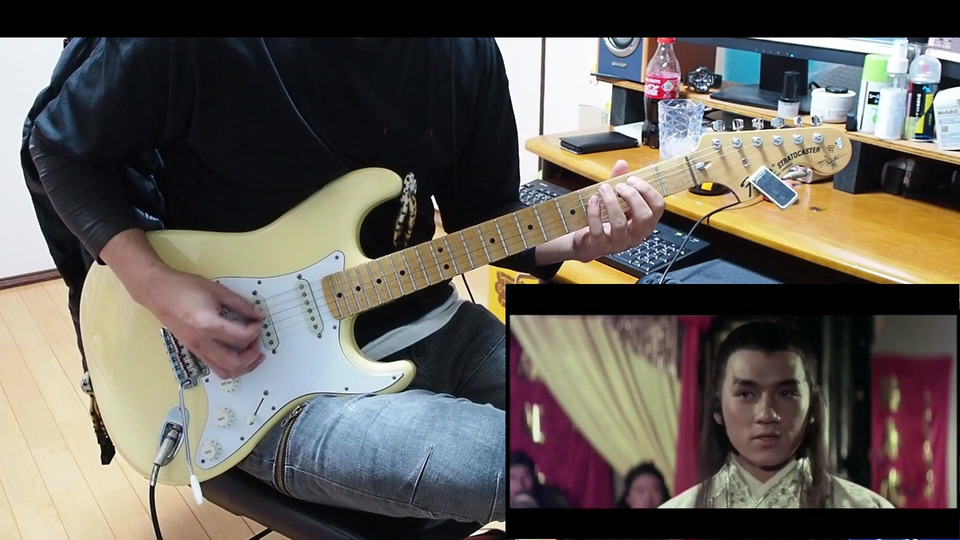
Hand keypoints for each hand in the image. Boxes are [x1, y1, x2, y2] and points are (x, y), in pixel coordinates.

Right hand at [141, 267, 265, 379]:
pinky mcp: (194, 351)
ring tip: (252, 353)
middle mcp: (202, 343)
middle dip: (253, 356)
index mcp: (209, 326)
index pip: (242, 338)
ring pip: (225, 372)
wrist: (158, 292)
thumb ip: (241, 304)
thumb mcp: (218, 291)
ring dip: (243, 366)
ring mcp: (196, 350)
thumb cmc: (184, 288)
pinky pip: (216, 367)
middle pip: (235, 363)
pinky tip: (238, 353)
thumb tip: (258, 315)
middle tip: (258, 342)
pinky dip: (230, 365)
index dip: (256, 331)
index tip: (258, 321)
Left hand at [570, 159, 664, 261]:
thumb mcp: (615, 200)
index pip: (658, 207)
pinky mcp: (600, 245)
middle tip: (620, 186)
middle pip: (645, 217)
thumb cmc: (605, 221)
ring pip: (620, 223)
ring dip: (612, 201)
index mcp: (644, 223)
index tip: (633, 180)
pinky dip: (594, 212)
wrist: (587, 242)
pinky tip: (593, 200)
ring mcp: (618, 242)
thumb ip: (620, 181)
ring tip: (604, 189)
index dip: (648, 191)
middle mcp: (635, 235)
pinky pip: (598, 229)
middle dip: (633, 196)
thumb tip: (622, 164)